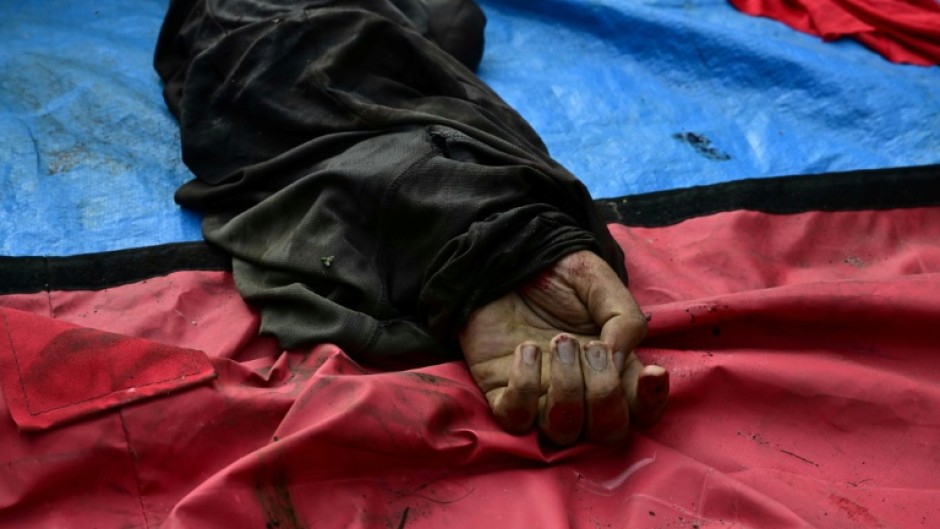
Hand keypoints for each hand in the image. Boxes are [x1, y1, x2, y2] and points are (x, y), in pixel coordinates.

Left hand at [458, 250, 668, 444]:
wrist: (507, 259)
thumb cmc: (558, 275)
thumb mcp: (599, 283)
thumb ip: (623, 319)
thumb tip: (618, 359)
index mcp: (613, 369)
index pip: (642, 410)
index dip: (651, 402)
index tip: (650, 373)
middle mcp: (580, 393)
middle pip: (608, 433)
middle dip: (605, 396)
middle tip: (590, 348)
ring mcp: (541, 398)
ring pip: (563, 432)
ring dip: (566, 389)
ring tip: (558, 342)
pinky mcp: (502, 394)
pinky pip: (517, 419)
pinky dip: (525, 388)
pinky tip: (527, 350)